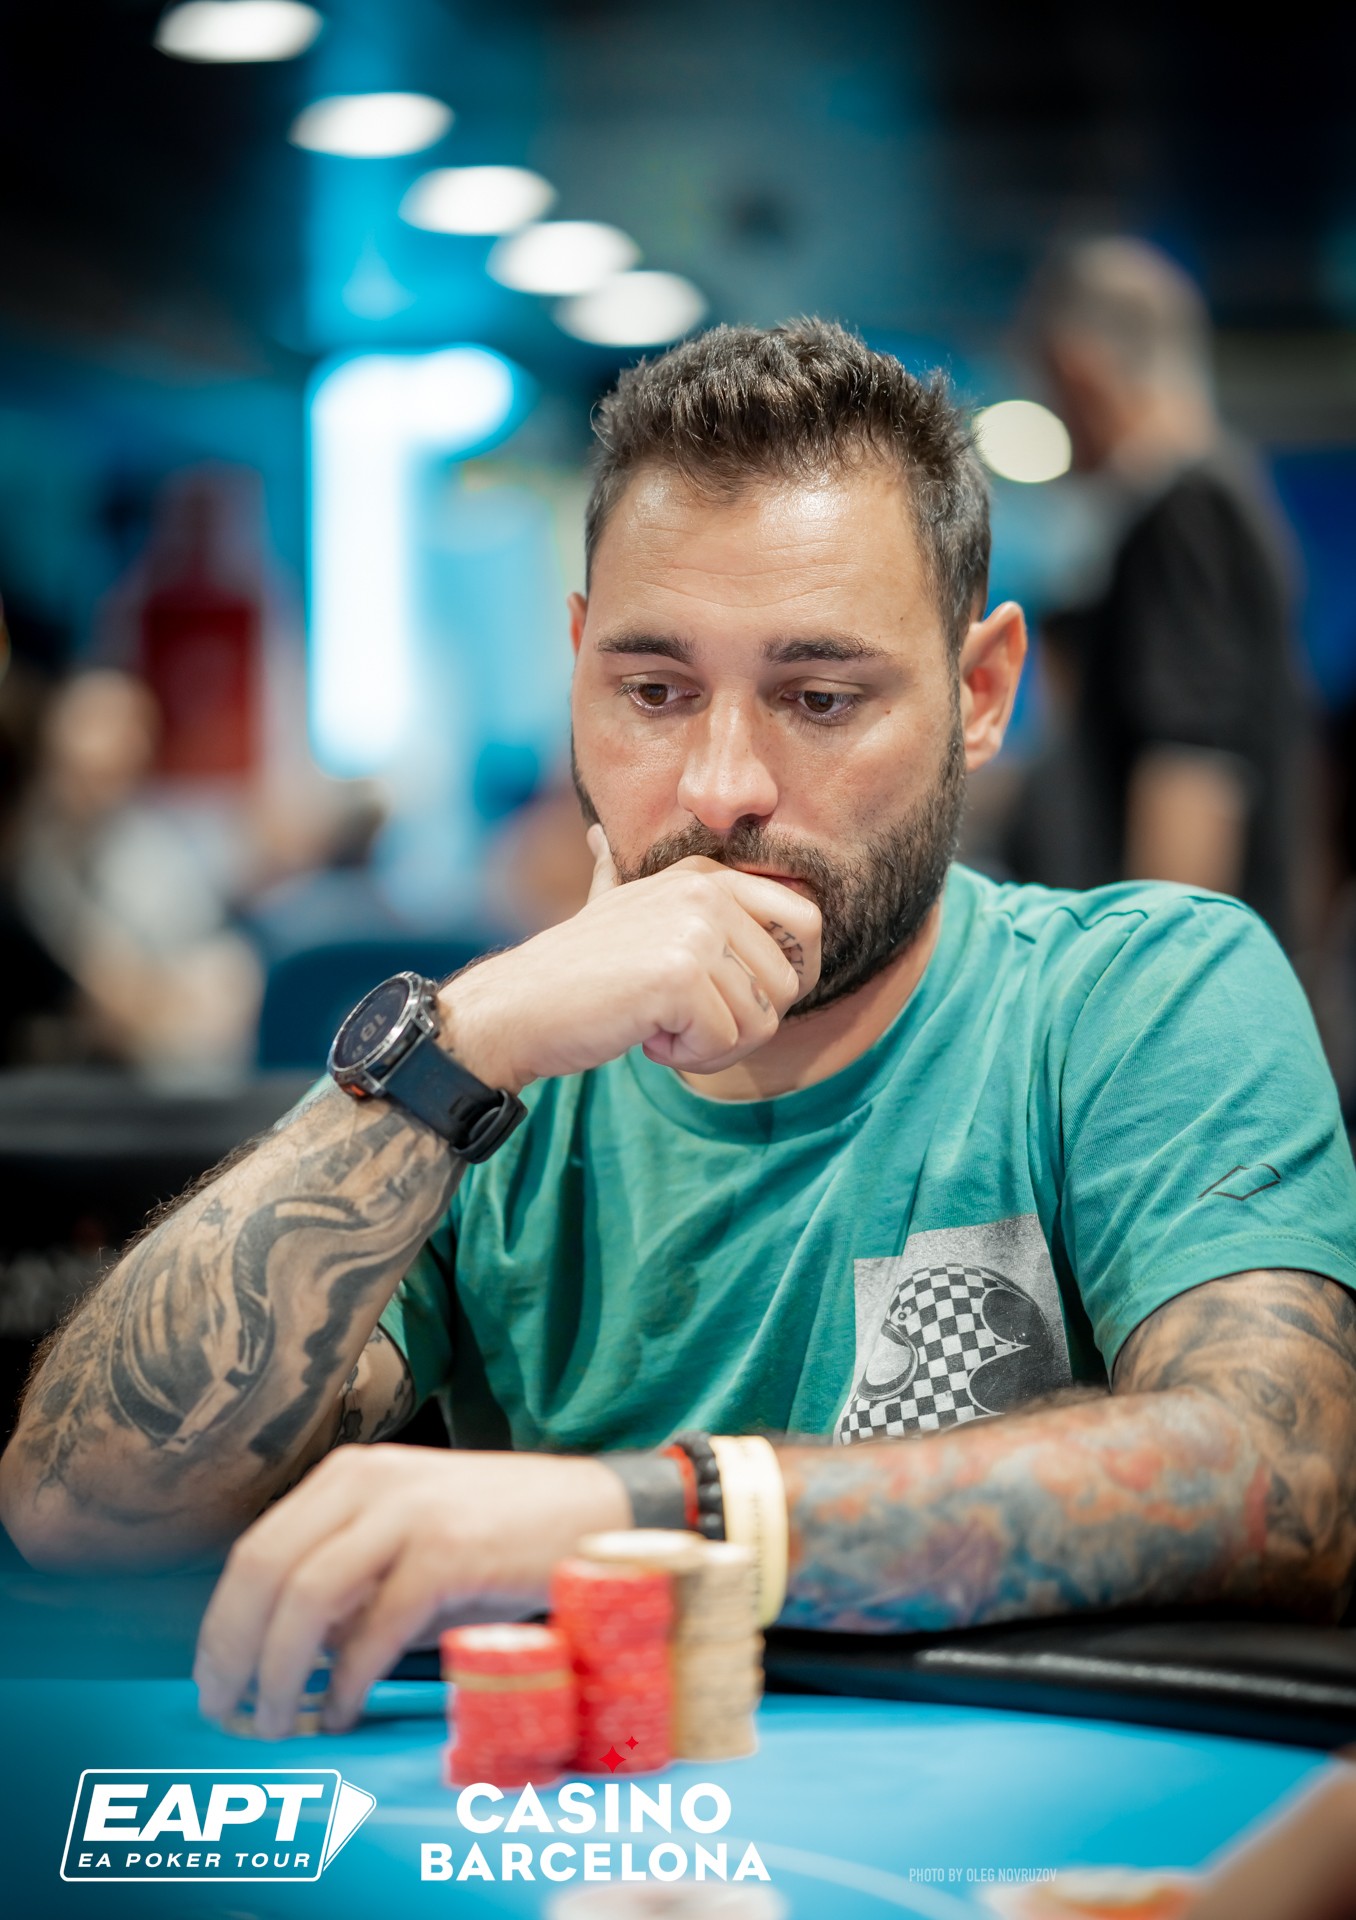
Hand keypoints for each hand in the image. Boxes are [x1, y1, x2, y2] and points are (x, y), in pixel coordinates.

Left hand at [193, 1445, 628, 1737]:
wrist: (599, 1515)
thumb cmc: (504, 1538)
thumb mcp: (411, 1538)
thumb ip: (352, 1578)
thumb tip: (286, 1655)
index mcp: (352, 1473)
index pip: (256, 1549)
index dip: (222, 1623)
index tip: (215, 1679)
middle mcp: (369, 1480)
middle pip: (264, 1568)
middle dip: (232, 1651)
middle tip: (227, 1711)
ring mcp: (409, 1512)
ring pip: (306, 1596)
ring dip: (278, 1672)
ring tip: (275, 1721)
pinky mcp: (448, 1552)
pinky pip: (373, 1627)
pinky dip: (347, 1680)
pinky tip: (344, 1710)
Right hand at [442, 828, 821, 1090]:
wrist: (516, 1009)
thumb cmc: (568, 974)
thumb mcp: (607, 908)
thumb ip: (618, 875)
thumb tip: (595, 835)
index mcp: (706, 874)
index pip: (807, 922)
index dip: (789, 978)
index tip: (741, 1003)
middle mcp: (707, 891)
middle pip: (790, 982)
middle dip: (748, 1024)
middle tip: (690, 1027)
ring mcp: (695, 929)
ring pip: (763, 1019)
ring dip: (715, 1047)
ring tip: (660, 1029)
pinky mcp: (680, 976)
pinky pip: (726, 1042)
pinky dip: (689, 1058)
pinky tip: (647, 1038)